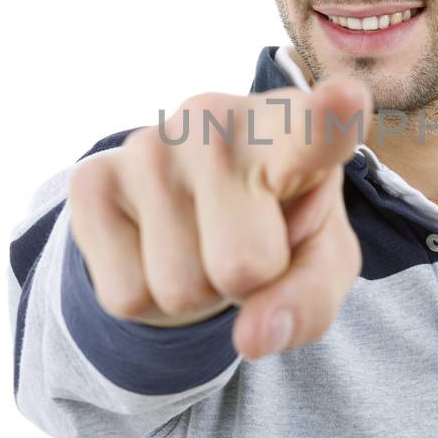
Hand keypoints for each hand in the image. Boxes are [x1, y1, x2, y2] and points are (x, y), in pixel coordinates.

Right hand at [67, 79, 371, 359]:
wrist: (190, 201)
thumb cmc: (278, 223)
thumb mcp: (319, 261)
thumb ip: (309, 298)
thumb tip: (251, 339)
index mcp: (293, 129)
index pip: (316, 129)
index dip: (331, 119)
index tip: (346, 98)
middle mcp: (216, 120)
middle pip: (244, 267)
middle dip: (246, 284)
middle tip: (244, 243)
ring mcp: (148, 145)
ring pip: (180, 289)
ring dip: (196, 291)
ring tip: (200, 240)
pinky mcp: (91, 180)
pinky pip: (127, 295)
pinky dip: (146, 296)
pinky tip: (156, 244)